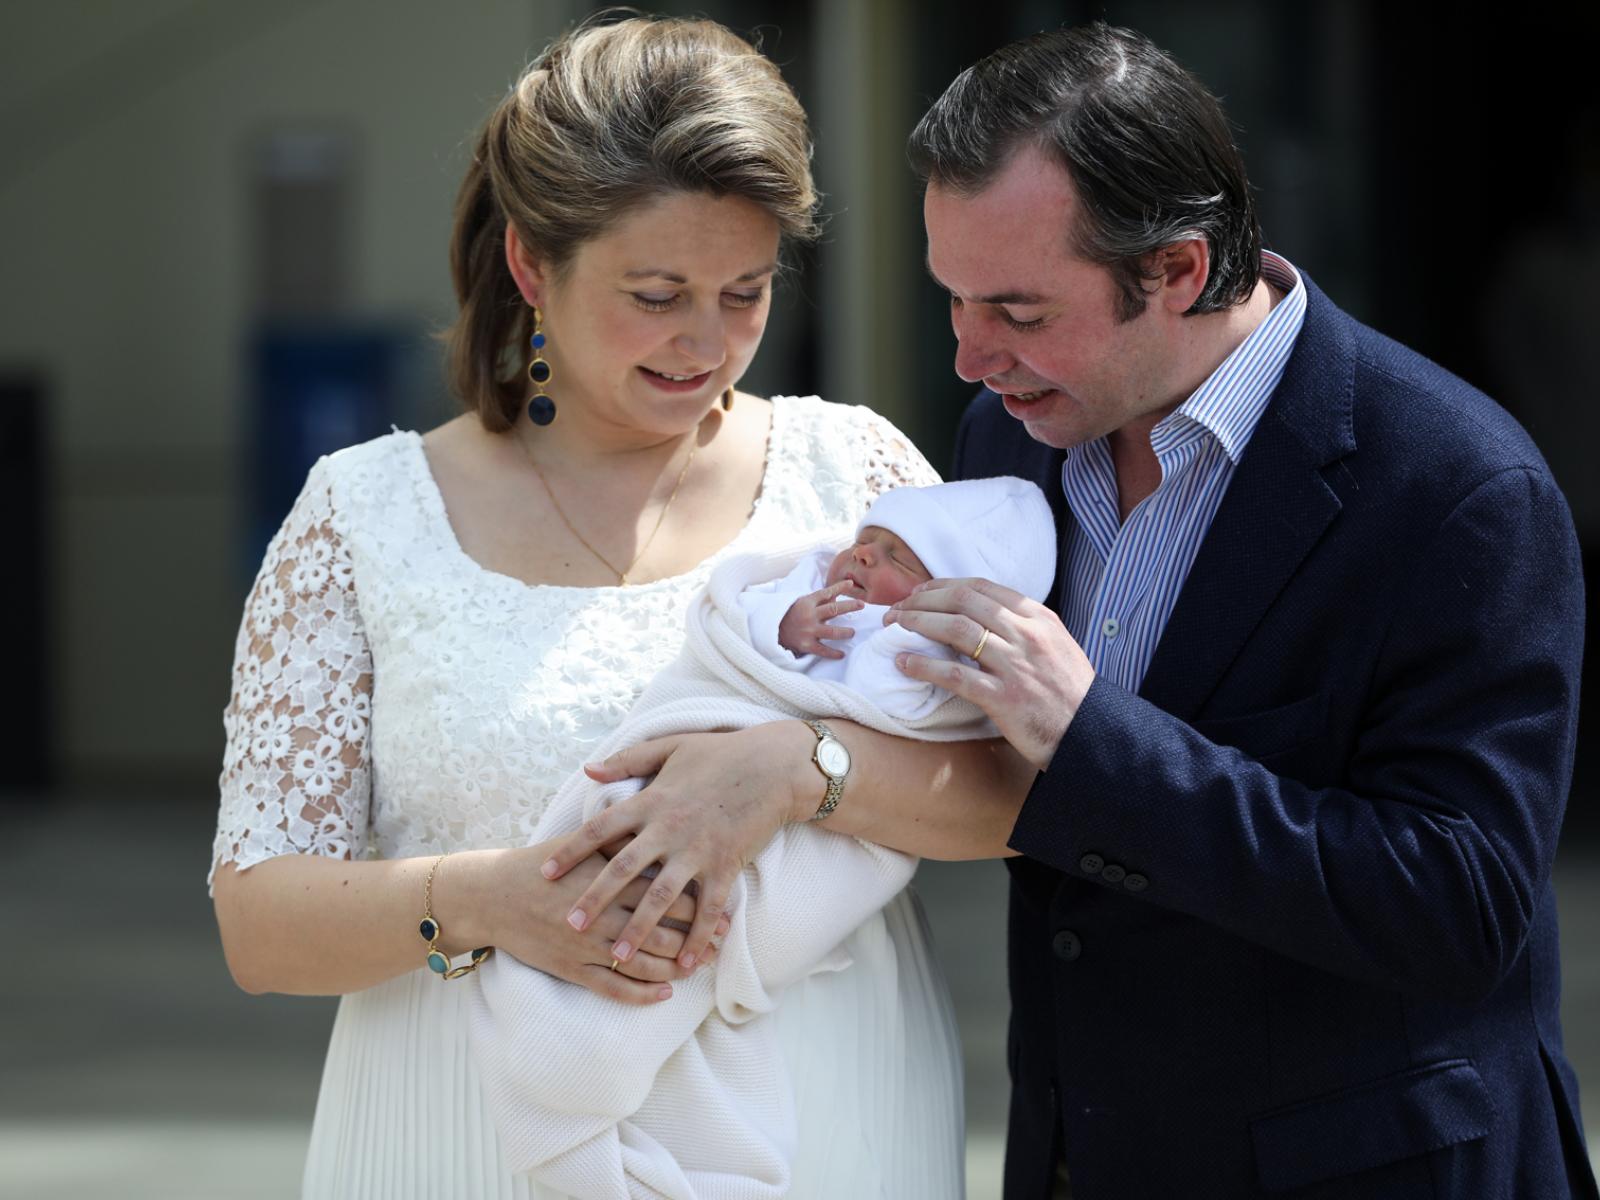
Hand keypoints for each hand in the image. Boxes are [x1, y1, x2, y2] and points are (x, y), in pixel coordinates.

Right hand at [450, 844, 715, 1004]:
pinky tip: (664, 994)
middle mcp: (603, 916)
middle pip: (662, 930)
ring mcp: (588, 947)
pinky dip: (641, 994)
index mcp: (609, 881)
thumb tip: (653, 816)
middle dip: (696, 936)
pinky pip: (613, 988)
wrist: (493, 896)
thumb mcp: (581, 843)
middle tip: (724, 939)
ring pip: (642, 964)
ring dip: (675, 968)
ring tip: (698, 967)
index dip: (699, 901)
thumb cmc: (541, 865)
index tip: (724, 902)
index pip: (665, 892)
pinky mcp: (572, 969)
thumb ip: (619, 835)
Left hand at [538, 722, 814, 970]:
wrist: (775, 766)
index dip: (571, 851)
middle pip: (622, 869)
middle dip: (594, 899)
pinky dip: (697, 938)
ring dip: (637, 929)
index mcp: (651, 800)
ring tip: (615, 956)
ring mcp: (697, 850)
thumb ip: (627, 759)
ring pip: (660, 898)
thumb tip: (588, 770)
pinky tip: (686, 964)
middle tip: (569, 925)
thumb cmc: (721, 752)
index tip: (546, 873)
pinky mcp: (725, 866)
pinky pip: (707, 909)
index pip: (601, 828)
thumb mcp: (671, 746)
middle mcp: (669, 828)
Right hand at [777, 580, 864, 658]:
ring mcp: (808, 631)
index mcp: (808, 602)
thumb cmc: (791, 614)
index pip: (826, 593)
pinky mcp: (806, 645)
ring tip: (852, 632)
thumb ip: (821, 599)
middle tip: (862, 605)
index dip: (839, 587)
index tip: (850, 583)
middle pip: (833, 609)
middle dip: (849, 606)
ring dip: (845, 632)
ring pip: (832, 632)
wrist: (772, 630)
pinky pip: (823, 650)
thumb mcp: (803, 603)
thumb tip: (838, 592)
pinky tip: (842, 654)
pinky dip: (834, 653)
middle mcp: (809, 615)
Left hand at [885, 577, 1094, 770]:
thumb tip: (983, 616)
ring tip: (894, 627)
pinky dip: (924, 666)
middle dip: (923, 600)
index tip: (920, 592)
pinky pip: (955, 675)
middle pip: (963, 601)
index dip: (944, 586)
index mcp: (1038, 619)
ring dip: (918, 624)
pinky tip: (904, 664)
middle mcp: (1027, 635)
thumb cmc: (1070, 692)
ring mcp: (1015, 666)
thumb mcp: (1055, 645)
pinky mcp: (1004, 698)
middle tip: (898, 608)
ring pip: (956, 630)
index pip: (982, 587)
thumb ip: (1023, 628)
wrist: (1090, 734)